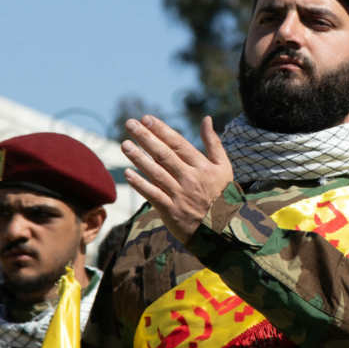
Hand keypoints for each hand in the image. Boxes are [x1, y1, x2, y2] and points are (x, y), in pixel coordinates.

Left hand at [122, 115, 232, 243]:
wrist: (223, 229)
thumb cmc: (222, 194)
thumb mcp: (224, 167)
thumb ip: (214, 142)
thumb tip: (207, 119)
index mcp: (202, 166)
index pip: (178, 144)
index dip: (161, 130)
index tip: (147, 118)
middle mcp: (189, 178)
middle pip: (163, 155)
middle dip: (145, 138)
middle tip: (130, 123)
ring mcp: (179, 195)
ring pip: (155, 172)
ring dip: (138, 158)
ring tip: (124, 144)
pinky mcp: (170, 210)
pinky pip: (152, 195)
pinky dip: (140, 184)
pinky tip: (127, 173)